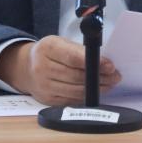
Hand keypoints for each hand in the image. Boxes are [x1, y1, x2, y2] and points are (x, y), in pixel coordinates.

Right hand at [0, 35, 121, 105]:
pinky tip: (96, 91)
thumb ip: (79, 50)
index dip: (93, 62)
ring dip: (97, 88)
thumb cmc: (49, 53)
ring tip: (110, 83)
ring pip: (76, 90)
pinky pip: (72, 100)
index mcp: (47, 48)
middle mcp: (42, 67)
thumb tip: (103, 61)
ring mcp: (44, 86)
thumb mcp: (60, 42)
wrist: (26, 67)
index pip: (73, 57)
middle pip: (76, 76)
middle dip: (100, 77)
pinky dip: (86, 96)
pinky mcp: (47, 100)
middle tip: (115, 75)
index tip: (110, 65)